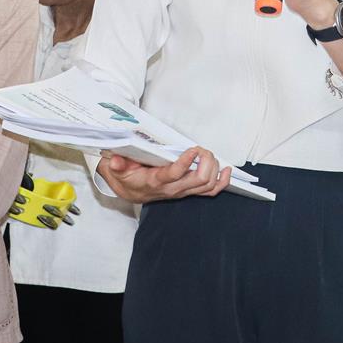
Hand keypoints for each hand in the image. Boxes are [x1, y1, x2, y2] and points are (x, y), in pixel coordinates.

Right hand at [97, 148, 232, 204]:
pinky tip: (226, 171)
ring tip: (209, 155)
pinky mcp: (188, 192)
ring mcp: (182, 192)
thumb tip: (115, 161)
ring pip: (207, 185)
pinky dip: (222, 182)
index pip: (174, 175)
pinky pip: (210, 191)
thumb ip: (116, 165)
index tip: (192, 149)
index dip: (186, 163)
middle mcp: (172, 189)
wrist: (130, 192)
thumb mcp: (116, 169)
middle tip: (201, 149)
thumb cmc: (127, 177)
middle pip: (198, 180)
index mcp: (155, 182)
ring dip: (214, 168)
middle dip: (206, 162)